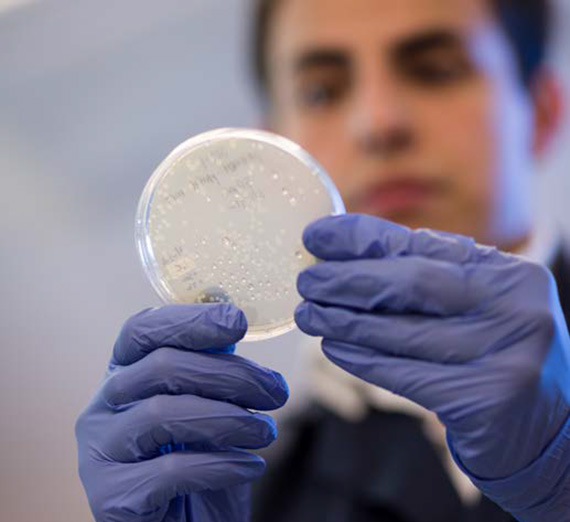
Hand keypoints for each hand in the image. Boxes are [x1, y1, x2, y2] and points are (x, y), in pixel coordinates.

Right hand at [75, 304, 287, 521]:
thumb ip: (210, 363)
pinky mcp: (111, 496)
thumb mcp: (207, 403)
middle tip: (277, 391)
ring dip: (230, 419)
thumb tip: (231, 312)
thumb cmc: (196, 457)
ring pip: (163, 414)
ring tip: (266, 431)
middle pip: (162, 367)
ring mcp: (99, 451)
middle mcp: (103, 405)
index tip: (238, 321)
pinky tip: (251, 465)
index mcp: (124, 373)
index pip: (142, 330)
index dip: (189, 320)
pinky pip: (170, 470)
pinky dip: (221, 464)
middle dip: (231, 375)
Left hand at [295, 214, 569, 520]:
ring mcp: (504, 355)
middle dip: (348, 280)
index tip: (316, 235)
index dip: (362, 238)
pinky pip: (404, 374)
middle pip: (410, 283)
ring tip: (309, 315)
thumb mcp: (476, 308)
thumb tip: (350, 260)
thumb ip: (429, 282)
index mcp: (506, 273)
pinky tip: (334, 348)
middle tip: (306, 281)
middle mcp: (513, 307)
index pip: (422, 245)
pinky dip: (362, 360)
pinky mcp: (485, 401)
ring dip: (344, 323)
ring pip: (400, 332)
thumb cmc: (498, 357)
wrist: (552, 433)